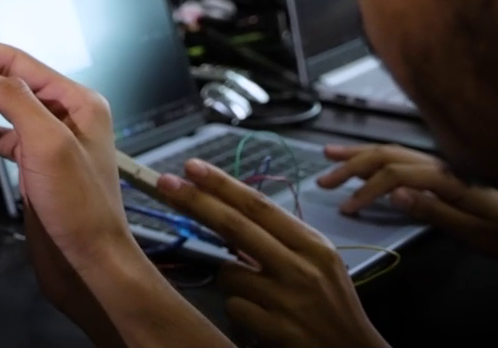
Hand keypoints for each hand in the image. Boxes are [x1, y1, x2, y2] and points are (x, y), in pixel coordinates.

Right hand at [0, 31, 231, 347]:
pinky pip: (5, 137)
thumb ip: (12, 100)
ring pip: (4, 106)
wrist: (88, 264)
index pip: (17, 60)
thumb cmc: (78, 207)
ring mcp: (52, 141)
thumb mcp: (47, 144)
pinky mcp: (38, 166)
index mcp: (75, 101)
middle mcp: (65, 115)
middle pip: (8, 78)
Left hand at [158, 159, 387, 347]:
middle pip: (236, 226)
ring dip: (232, 280)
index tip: (192, 167)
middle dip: (197, 201)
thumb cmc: (332, 304)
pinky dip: (240, 311)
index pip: (259, 206)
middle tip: (165, 182)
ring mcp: (288, 299)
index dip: (222, 185)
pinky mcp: (276, 329)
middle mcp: (302, 268)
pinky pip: (234, 307)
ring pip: (228, 273)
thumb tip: (229, 210)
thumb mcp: (319, 262)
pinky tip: (263, 319)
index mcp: (313, 245)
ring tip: (262, 295)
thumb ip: (280, 239)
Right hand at [318, 144, 497, 269]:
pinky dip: (378, 159)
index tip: (347, 209)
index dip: (365, 190)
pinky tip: (368, 164)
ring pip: (393, 154)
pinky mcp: (444, 177)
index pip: (393, 175)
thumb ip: (430, 210)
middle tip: (322, 178)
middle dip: (351, 164)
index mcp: (445, 179)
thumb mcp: (472, 231)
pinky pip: (403, 161)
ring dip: (360, 155)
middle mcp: (441, 167)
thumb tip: (391, 193)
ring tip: (330, 155)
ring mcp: (442, 169)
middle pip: (387, 156)